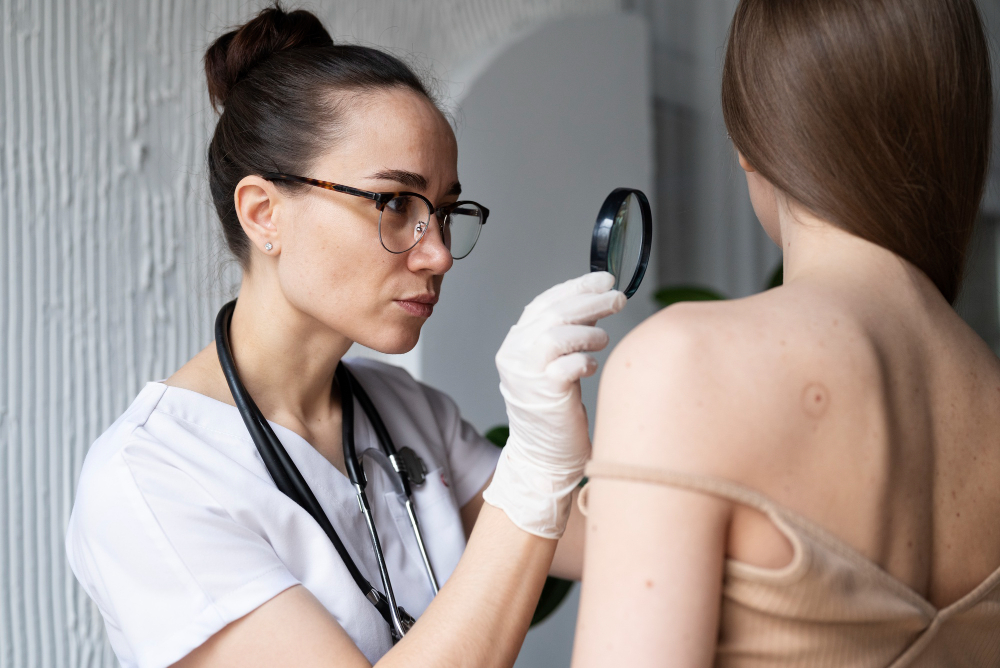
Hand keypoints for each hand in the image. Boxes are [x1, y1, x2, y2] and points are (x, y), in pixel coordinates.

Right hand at [483, 272, 625, 537]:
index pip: (545, 302)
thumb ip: (564, 335)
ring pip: (559, 334)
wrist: (542, 458)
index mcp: (516, 343)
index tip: (606, 279)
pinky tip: (592, 366)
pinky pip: (567, 365)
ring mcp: (526, 375)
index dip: (577, 287)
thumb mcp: (553, 365)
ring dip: (589, 332)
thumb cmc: (554, 412)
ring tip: (604, 339)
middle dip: (592, 301)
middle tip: (619, 298)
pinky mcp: (543, 395)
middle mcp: (515, 354)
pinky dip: (585, 360)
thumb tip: (597, 303)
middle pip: (555, 313)